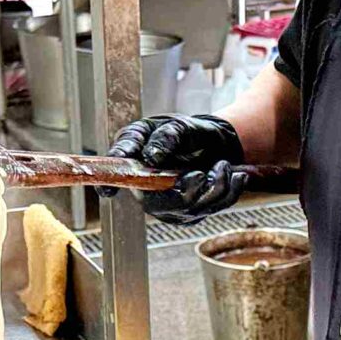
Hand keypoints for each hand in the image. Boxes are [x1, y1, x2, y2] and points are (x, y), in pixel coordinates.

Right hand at [108, 115, 248, 217]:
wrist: (215, 144)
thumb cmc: (188, 134)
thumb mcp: (178, 126)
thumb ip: (166, 136)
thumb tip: (152, 155)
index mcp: (134, 159)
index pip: (117, 175)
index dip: (109, 184)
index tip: (108, 191)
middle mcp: (145, 186)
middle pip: (156, 203)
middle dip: (188, 190)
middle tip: (206, 172)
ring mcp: (166, 204)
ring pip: (188, 209)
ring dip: (216, 186)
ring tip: (224, 165)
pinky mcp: (188, 213)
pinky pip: (209, 210)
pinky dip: (228, 191)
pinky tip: (232, 175)